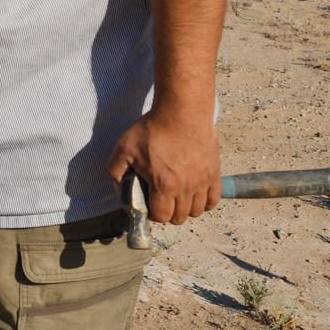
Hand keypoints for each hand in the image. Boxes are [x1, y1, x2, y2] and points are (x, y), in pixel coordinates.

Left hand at [106, 107, 220, 224]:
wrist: (182, 111)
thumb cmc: (154, 128)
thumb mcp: (124, 147)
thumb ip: (115, 171)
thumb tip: (119, 188)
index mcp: (163, 185)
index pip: (160, 217)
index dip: (152, 214)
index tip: (149, 203)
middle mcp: (185, 188)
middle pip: (179, 218)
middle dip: (168, 213)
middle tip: (162, 199)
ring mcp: (202, 181)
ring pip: (196, 211)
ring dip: (185, 209)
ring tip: (177, 197)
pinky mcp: (214, 173)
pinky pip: (214, 200)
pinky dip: (205, 202)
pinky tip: (195, 194)